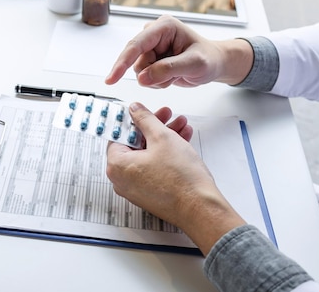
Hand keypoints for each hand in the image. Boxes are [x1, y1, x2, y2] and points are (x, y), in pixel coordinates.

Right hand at [105, 15, 252, 87]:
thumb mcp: (194, 64)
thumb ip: (168, 70)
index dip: (122, 62)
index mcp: (164, 27)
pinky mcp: (151, 58)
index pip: (136, 45)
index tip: (111, 79)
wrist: (215, 64)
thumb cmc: (209, 59)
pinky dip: (156, 82)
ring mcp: (151, 46)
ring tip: (175, 75)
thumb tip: (142, 78)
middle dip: (152, 74)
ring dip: (156, 79)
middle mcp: (154, 34)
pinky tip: (171, 77)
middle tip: (173, 76)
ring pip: (139, 70)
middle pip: (136, 60)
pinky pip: (143, 76)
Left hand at [106, 102, 244, 254]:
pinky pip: (153, 168)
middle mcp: (121, 180)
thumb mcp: (162, 137)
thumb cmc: (180, 178)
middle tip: (167, 115)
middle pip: (135, 144)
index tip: (144, 111)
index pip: (119, 134)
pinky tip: (183, 140)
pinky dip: (166, 154)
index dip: (134, 119)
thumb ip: (145, 119)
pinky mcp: (150, 194)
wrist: (201, 208)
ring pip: (147, 155)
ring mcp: (135, 189)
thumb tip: (135, 109)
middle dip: (154, 127)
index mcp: (117, 165)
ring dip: (164, 138)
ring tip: (182, 126)